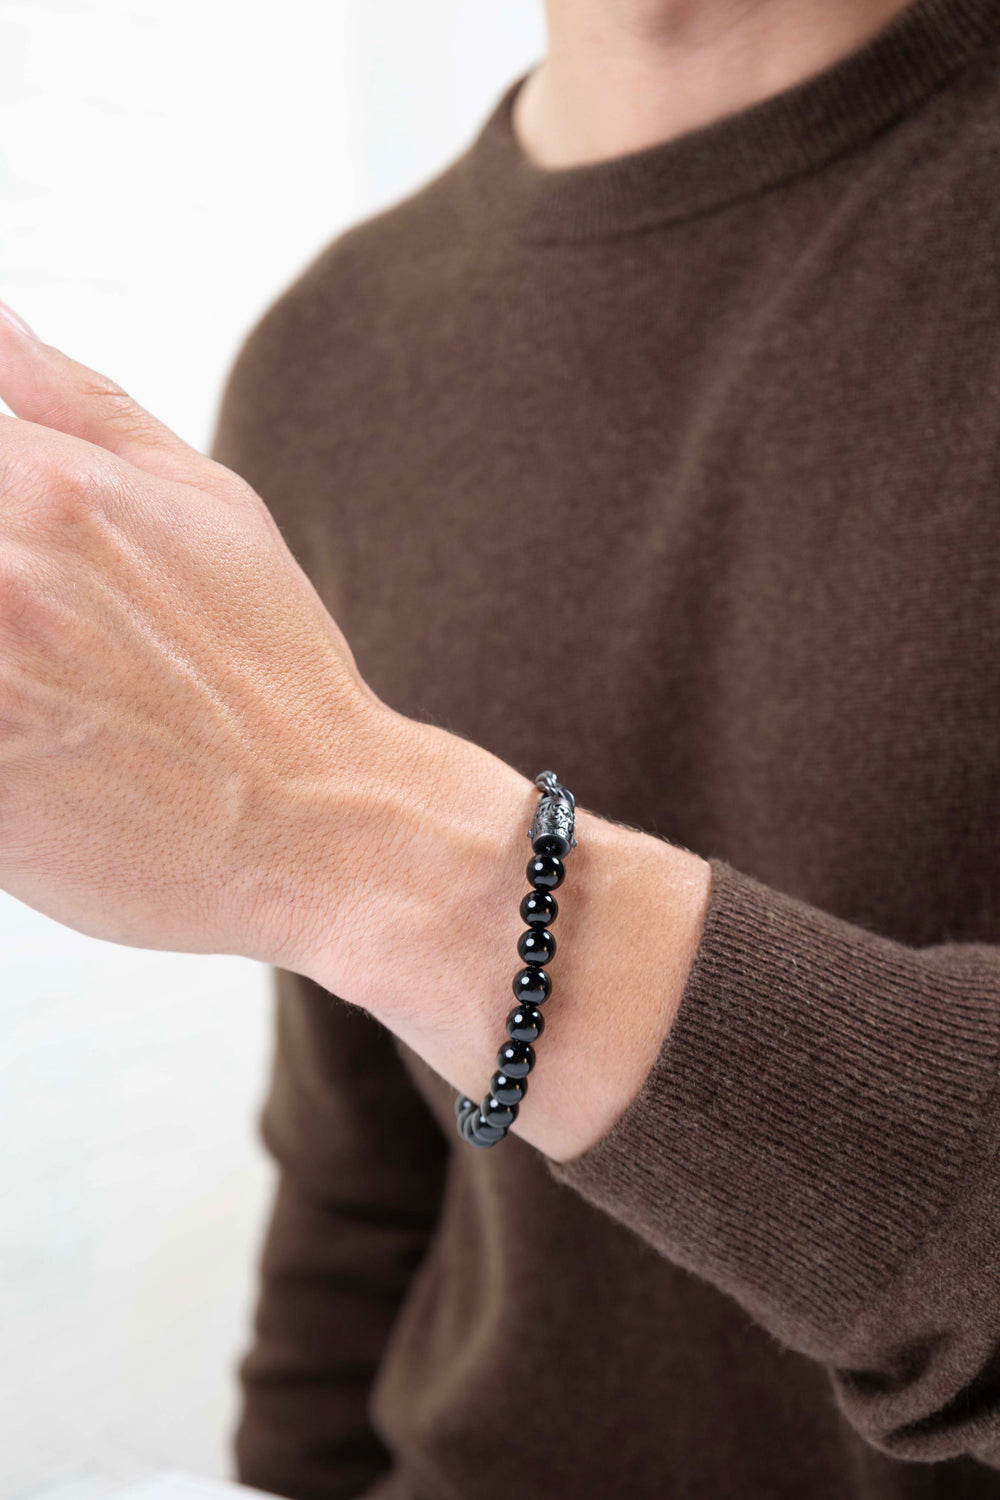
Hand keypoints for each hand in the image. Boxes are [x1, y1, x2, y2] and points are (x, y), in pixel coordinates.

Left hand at [0, 303, 417, 968]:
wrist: (322, 827)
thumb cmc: (274, 674)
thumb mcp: (211, 506)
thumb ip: (83, 406)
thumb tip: (0, 325)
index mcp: (51, 486)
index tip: (14, 538)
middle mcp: (2, 570)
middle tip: (37, 626)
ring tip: (43, 678)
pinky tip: (34, 731)